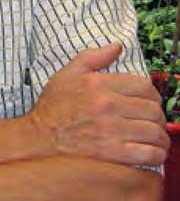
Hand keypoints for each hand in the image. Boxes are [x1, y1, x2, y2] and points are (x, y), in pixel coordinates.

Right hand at [29, 43, 169, 165]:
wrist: (39, 139)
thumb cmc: (53, 108)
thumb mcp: (67, 74)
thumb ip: (93, 57)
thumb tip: (117, 46)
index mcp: (99, 85)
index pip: (143, 86)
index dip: (152, 94)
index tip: (149, 102)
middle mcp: (107, 106)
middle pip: (152, 109)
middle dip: (158, 116)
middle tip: (153, 121)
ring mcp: (111, 131)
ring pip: (154, 131)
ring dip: (160, 136)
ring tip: (155, 138)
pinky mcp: (112, 154)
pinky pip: (148, 153)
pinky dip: (156, 153)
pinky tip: (151, 152)